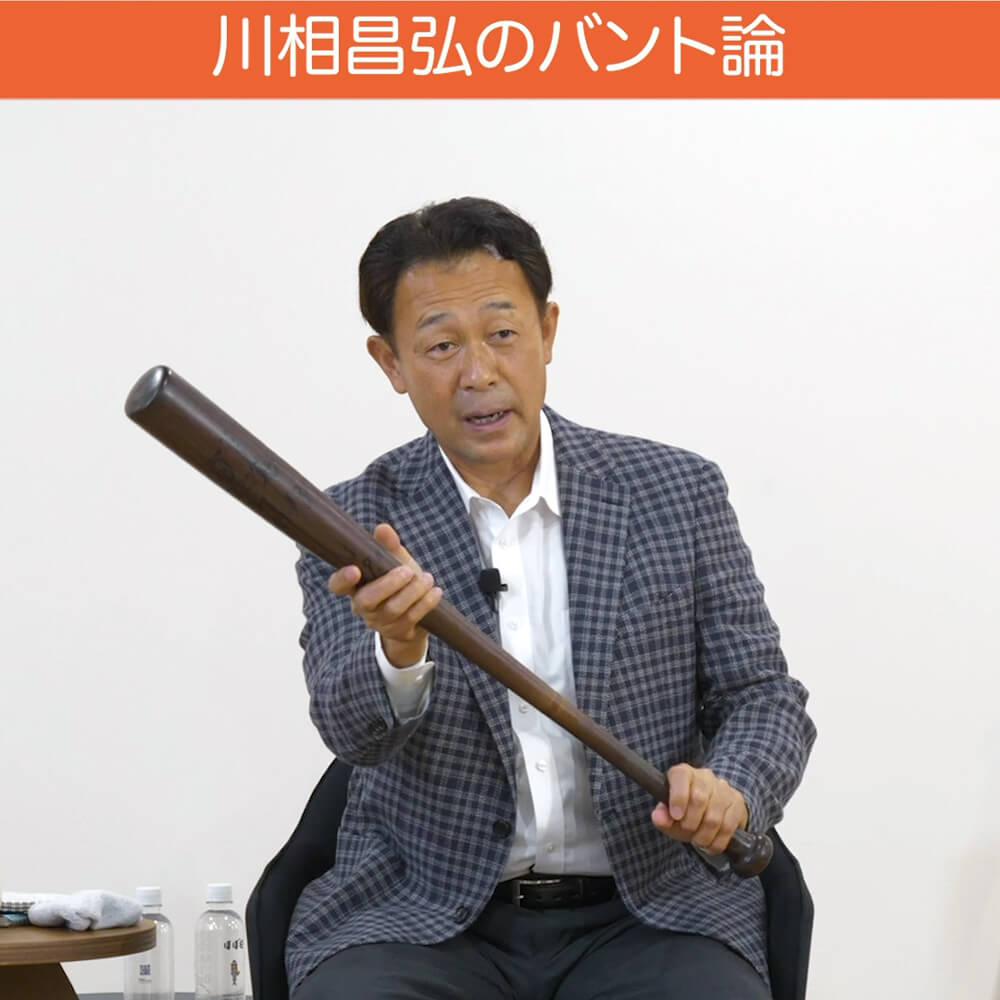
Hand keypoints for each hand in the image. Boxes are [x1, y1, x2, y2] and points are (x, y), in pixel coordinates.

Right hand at [328, 523, 442, 667]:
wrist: (414, 614)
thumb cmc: (399, 581)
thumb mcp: (394, 561)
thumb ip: (388, 546)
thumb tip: (383, 528)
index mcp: (356, 586)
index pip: (337, 586)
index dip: (342, 579)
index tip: (355, 570)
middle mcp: (363, 606)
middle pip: (366, 601)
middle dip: (388, 585)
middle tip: (408, 571)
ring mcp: (380, 622)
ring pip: (393, 610)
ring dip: (413, 592)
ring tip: (428, 578)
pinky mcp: (399, 632)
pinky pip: (411, 619)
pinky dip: (426, 603)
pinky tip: (436, 592)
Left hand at [650, 764, 748, 854]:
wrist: (710, 815)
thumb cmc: (685, 813)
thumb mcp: (669, 817)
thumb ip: (661, 817)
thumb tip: (658, 817)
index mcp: (683, 773)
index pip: (681, 776)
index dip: (678, 797)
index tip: (676, 816)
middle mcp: (704, 776)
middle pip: (699, 798)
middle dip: (691, 822)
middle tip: (687, 831)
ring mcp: (723, 788)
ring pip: (714, 816)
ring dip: (704, 835)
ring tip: (698, 840)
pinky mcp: (737, 801)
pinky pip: (729, 825)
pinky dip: (717, 841)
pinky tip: (711, 844)